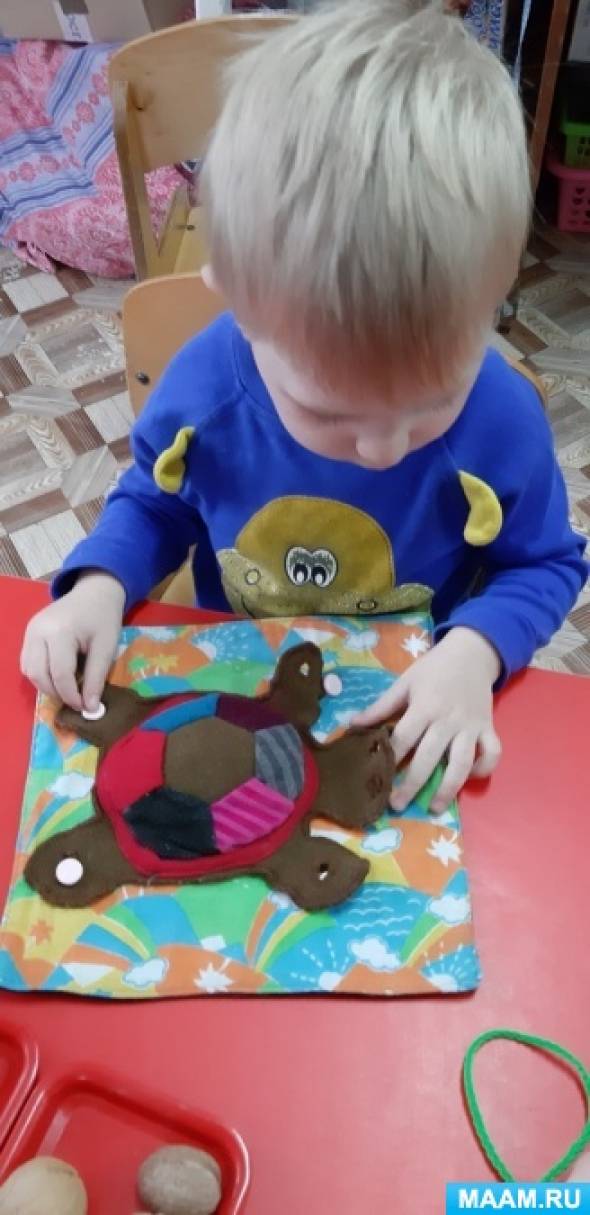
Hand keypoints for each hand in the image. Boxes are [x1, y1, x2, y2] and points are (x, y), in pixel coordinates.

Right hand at [21, 572, 124, 711]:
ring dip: (46, 686)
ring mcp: (30, 631)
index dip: (72, 696)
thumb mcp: (106, 647)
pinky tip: (58, 676)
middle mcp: (38, 632)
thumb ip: (96, 677)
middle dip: (57, 693)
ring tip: (68, 689)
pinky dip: (41, 675)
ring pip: (29, 671)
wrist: (94, 591)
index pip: (60, 674)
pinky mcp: (28, 633)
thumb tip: (90, 708)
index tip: (86, 708)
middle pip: (39, 675)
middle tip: (76, 701)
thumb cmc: (103, 617)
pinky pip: (28, 662)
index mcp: (59, 632)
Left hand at [353, 627, 501, 812]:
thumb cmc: (433, 669)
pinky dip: (484, 768)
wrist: (471, 653)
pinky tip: (469, 778)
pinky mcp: (489, 728)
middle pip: (429, 758)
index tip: (376, 778)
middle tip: (396, 805)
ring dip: (448, 788)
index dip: (389, 758)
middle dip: (412, 784)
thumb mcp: (405, 682)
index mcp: (425, 707)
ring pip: (462, 763)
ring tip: (435, 808)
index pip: (404, 739)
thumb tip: (353, 725)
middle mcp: (448, 720)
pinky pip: (492, 753)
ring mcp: (471, 726)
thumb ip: (381, 706)